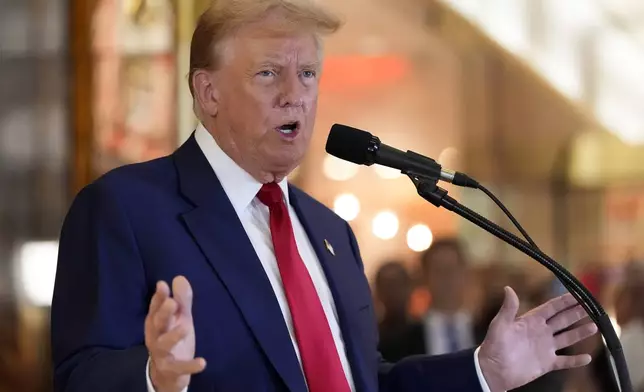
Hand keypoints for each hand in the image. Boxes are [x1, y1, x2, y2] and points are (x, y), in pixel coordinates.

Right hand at [145, 276, 205, 391]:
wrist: (167, 373)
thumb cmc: (173, 338)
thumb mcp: (180, 318)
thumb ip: (182, 300)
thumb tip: (179, 277)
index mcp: (157, 322)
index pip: (155, 307)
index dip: (158, 297)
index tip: (162, 284)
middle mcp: (155, 336)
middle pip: (157, 323)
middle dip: (163, 313)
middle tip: (171, 302)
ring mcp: (161, 353)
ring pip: (163, 344)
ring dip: (173, 336)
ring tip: (185, 328)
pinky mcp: (171, 368)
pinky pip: (179, 367)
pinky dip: (190, 366)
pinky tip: (203, 362)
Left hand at [478, 287, 597, 391]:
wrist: (493, 370)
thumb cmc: (493, 346)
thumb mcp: (500, 324)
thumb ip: (508, 308)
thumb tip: (508, 288)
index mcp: (530, 321)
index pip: (551, 308)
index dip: (564, 301)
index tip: (578, 294)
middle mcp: (540, 332)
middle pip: (562, 320)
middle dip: (576, 313)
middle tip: (591, 306)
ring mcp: (544, 348)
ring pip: (567, 338)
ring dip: (580, 333)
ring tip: (594, 327)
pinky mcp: (546, 364)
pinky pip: (564, 361)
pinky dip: (576, 360)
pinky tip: (587, 358)